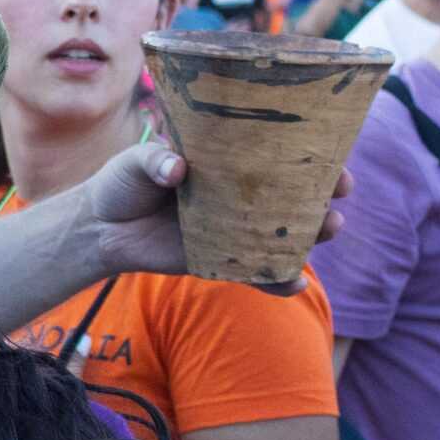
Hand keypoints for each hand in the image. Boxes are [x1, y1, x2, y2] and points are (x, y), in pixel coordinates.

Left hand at [84, 141, 350, 297]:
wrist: (101, 226)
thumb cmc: (123, 182)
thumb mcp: (135, 162)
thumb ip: (155, 160)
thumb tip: (178, 169)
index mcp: (226, 163)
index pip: (277, 157)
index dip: (311, 158)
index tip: (334, 159)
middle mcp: (238, 197)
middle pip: (293, 197)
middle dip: (323, 196)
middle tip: (337, 196)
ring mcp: (234, 230)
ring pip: (284, 235)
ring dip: (311, 235)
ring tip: (327, 229)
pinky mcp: (221, 260)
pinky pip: (257, 273)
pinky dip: (277, 280)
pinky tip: (293, 283)